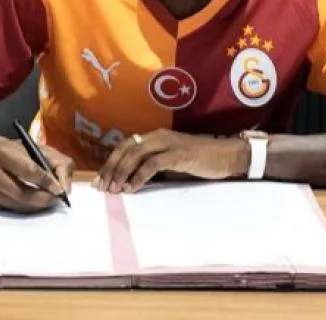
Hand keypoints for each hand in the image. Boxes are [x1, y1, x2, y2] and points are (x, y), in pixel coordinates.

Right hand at [0, 136, 74, 212]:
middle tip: (57, 199)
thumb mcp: (35, 145)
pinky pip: (12, 209)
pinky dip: (27, 208)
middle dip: (43, 199)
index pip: (28, 170)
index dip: (46, 182)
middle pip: (21, 194)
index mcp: (3, 151)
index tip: (60, 191)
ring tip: (49, 200)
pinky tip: (35, 202)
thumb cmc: (11, 148)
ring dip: (37, 206)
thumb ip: (55, 162)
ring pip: (18, 205)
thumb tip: (65, 188)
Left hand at [93, 129, 247, 193]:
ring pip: (136, 154)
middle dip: (111, 167)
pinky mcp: (178, 154)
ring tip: (114, 189)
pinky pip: (152, 164)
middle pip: (126, 148)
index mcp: (155, 137)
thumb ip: (153, 167)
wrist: (226, 156)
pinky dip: (139, 176)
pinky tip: (132, 189)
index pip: (125, 146)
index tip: (99, 180)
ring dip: (122, 172)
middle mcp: (158, 136)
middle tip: (101, 187)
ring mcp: (168, 144)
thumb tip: (130, 181)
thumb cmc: (199, 161)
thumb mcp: (171, 163)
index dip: (110, 162)